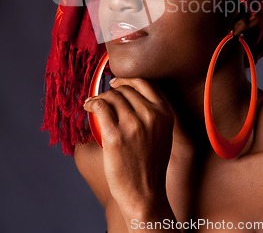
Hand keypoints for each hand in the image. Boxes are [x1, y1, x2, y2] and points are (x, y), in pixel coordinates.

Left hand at [83, 77, 174, 220]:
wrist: (146, 194)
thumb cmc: (151, 165)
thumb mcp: (163, 133)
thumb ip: (154, 113)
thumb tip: (131, 95)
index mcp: (164, 113)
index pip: (143, 83)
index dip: (126, 80)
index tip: (115, 82)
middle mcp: (151, 115)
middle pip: (125, 90)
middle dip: (110, 92)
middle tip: (101, 98)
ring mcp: (133, 125)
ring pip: (111, 97)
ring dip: (99, 98)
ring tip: (92, 104)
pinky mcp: (115, 136)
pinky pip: (100, 108)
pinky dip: (92, 103)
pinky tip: (88, 107)